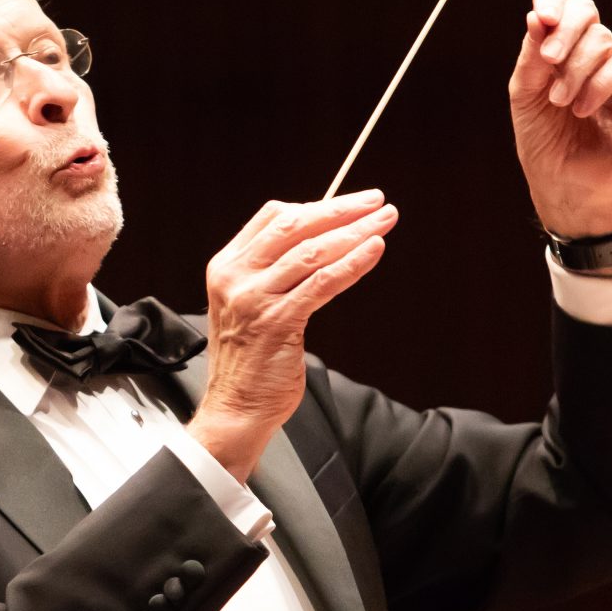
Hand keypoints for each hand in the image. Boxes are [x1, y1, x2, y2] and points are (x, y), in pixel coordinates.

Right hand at [188, 190, 397, 480]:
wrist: (236, 408)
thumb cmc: (249, 361)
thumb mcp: (249, 305)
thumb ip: (272, 273)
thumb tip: (321, 242)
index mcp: (226, 267)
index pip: (273, 218)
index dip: (316, 205)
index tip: (350, 203)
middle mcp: (236, 277)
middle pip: (295, 226)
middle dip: (341, 209)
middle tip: (376, 202)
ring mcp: (254, 299)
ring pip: (312, 251)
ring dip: (355, 232)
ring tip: (385, 222)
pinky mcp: (278, 322)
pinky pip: (321, 284)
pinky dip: (351, 264)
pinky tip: (373, 251)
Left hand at [507, 0, 611, 239]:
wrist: (563, 182)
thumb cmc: (543, 139)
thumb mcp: (525, 95)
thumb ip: (531, 57)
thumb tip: (536, 17)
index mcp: (557, 46)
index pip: (560, 5)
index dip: (552, 1)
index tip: (542, 17)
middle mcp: (587, 51)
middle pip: (586, 11)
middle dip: (566, 31)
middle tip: (549, 60)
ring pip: (603, 41)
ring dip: (576, 71)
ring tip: (561, 102)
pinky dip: (599, 86)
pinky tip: (582, 109)